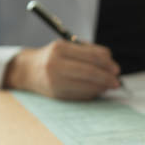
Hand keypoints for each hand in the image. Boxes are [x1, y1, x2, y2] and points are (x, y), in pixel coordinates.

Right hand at [3, 40, 120, 99]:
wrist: (28, 71)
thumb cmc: (54, 57)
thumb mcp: (68, 48)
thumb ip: (90, 53)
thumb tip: (111, 66)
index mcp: (60, 49)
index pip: (90, 56)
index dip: (107, 64)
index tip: (117, 70)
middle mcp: (55, 64)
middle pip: (89, 72)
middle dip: (106, 78)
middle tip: (117, 82)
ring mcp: (55, 81)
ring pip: (86, 86)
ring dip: (101, 88)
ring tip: (108, 86)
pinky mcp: (56, 94)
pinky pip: (81, 96)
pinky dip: (92, 93)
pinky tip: (96, 90)